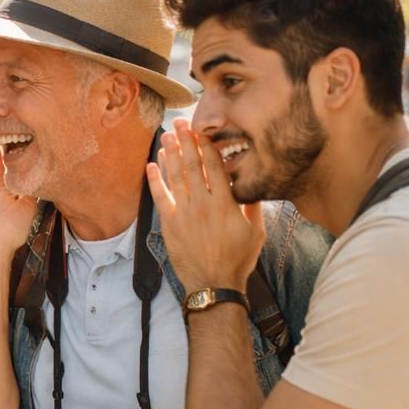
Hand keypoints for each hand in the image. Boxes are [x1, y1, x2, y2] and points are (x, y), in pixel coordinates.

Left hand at [146, 118, 264, 290]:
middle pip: (192, 166)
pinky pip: (160, 197)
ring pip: (175, 177)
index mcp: (225, 203)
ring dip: (170, 155)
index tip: (201, 131)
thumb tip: (253, 184)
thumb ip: (253, 205)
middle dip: (185, 142)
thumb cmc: (238, 260)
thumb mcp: (256, 232)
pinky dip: (155, 179)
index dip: (206, 146)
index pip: (214, 167)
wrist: (213, 284)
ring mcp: (184, 214)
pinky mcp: (170, 224)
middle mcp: (203, 204)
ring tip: (166, 137)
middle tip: (180, 124)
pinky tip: (152, 164)